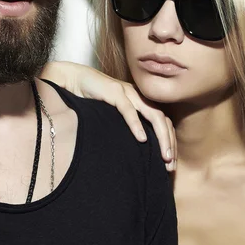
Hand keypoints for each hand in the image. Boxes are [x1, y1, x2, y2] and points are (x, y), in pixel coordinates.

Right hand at [41, 62, 175, 170]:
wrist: (74, 79)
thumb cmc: (92, 101)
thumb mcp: (112, 117)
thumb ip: (124, 128)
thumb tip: (135, 150)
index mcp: (141, 103)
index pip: (163, 123)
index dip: (169, 143)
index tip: (169, 164)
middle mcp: (139, 97)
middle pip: (163, 120)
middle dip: (169, 144)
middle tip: (170, 165)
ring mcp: (128, 93)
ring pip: (154, 115)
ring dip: (161, 137)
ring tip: (164, 156)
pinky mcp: (114, 92)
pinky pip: (129, 110)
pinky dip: (136, 125)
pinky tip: (142, 139)